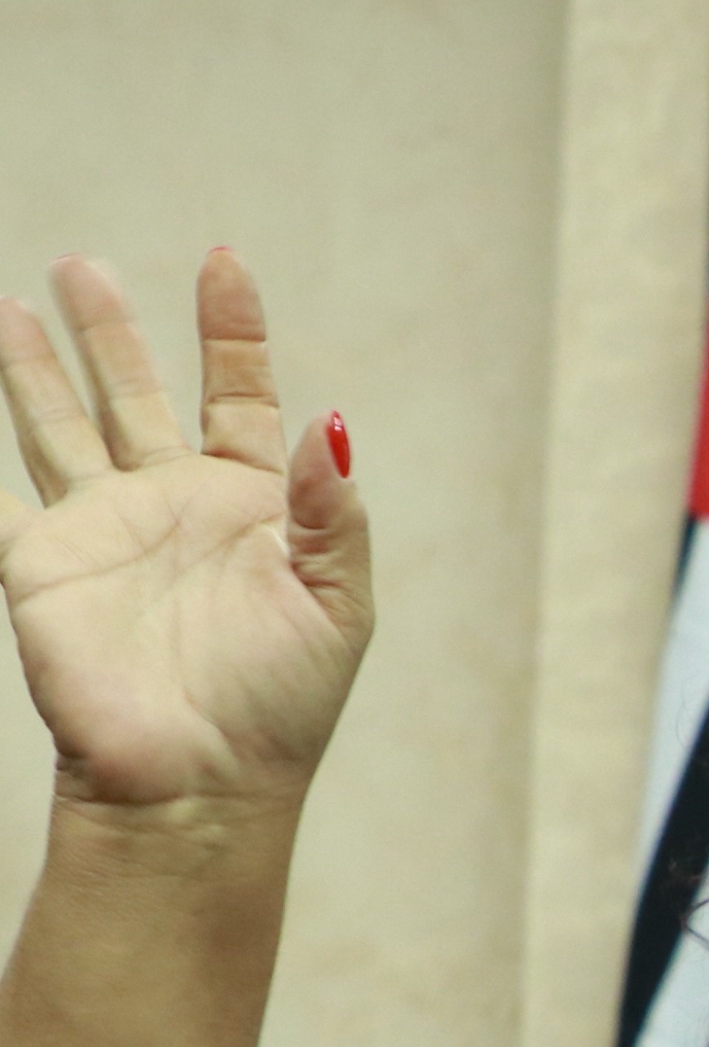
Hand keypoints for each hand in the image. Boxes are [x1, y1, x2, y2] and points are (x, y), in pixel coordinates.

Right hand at [0, 252, 372, 811]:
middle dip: (109, 331)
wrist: (200, 784)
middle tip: (81, 268)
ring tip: (13, 304)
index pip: (239, 394)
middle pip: (133, 394)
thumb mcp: (337, 604)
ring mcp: (101, 531)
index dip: (232, 331)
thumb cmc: (281, 706)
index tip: (222, 262)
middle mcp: (170, 505)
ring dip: (33, 368)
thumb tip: (331, 422)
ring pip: (58, 425)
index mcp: (249, 505)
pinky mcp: (40, 565)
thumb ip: (330, 511)